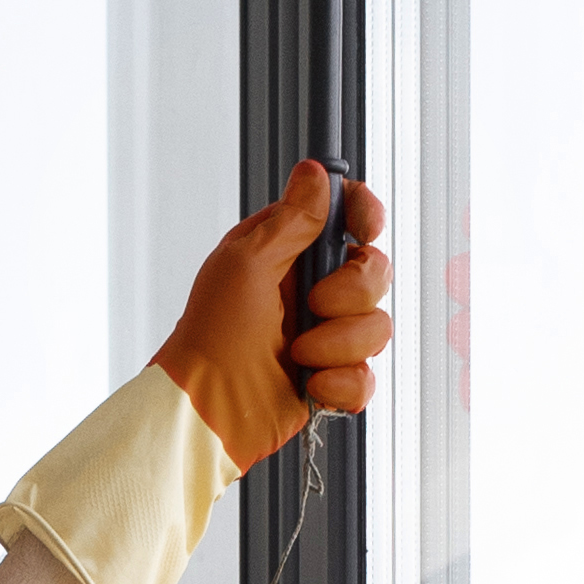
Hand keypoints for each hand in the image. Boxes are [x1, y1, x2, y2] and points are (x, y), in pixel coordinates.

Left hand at [153, 156, 394, 465]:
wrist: (206, 410)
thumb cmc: (211, 336)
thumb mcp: (247, 262)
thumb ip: (291, 219)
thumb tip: (315, 173)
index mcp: (289, 251)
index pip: (347, 217)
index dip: (365, 218)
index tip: (362, 230)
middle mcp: (312, 289)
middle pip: (375, 273)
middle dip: (350, 294)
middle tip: (310, 307)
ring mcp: (324, 335)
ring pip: (378, 328)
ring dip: (339, 344)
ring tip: (296, 356)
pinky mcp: (330, 378)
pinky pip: (367, 378)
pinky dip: (341, 385)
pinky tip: (310, 386)